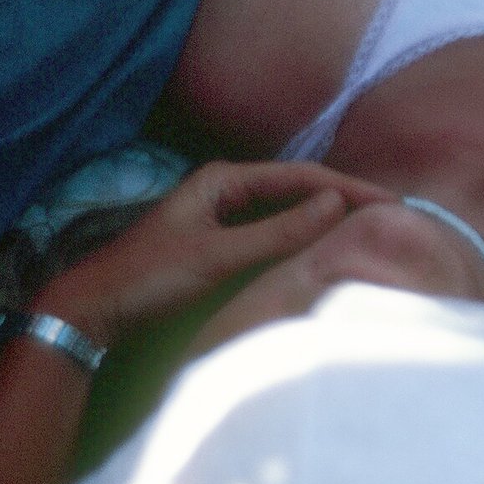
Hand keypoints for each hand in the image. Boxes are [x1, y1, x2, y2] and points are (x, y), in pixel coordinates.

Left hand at [34, 161, 393, 347]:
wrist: (93, 308)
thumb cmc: (151, 279)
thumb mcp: (220, 255)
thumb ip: (279, 231)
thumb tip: (335, 202)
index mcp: (223, 179)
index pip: (301, 175)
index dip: (348, 186)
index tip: (390, 202)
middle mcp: (223, 186)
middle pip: (296, 185)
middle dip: (342, 195)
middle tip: (389, 213)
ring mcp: (219, 211)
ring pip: (285, 205)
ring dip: (323, 213)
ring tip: (366, 225)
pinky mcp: (216, 237)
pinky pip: (272, 225)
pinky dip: (301, 231)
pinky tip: (321, 243)